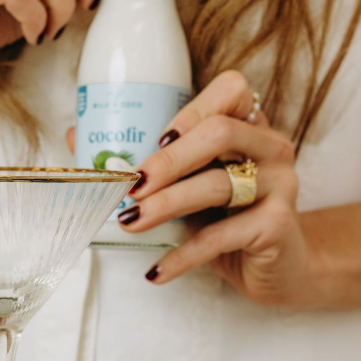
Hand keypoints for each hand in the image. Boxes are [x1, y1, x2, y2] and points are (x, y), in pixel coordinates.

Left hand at [120, 71, 320, 305]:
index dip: (189, 110)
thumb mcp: (190, 186)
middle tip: (131, 184)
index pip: (230, 91)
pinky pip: (222, 237)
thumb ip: (149, 163)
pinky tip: (156, 270)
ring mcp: (281, 185)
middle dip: (168, 159)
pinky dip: (184, 255)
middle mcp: (271, 147)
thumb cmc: (227, 219)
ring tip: (130, 223)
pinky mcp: (277, 226)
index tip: (152, 139)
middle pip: (219, 134)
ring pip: (219, 184)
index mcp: (251, 125)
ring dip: (167, 204)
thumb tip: (79, 139)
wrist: (279, 267)